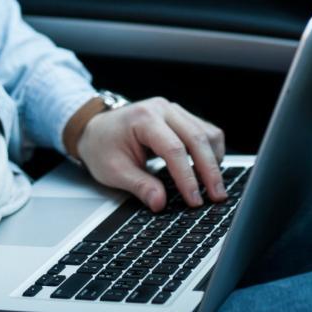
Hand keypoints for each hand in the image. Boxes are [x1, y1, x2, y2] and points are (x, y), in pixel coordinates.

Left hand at [75, 97, 226, 211]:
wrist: (95, 128)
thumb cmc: (102, 146)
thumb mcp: (113, 171)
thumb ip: (139, 186)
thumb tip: (159, 202)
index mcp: (143, 119)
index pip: (173, 149)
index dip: (187, 177)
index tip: (194, 199)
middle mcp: (162, 109)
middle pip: (197, 138)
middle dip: (210, 170)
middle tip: (216, 196)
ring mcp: (173, 110)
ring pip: (206, 132)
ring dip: (214, 160)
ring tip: (214, 186)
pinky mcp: (180, 116)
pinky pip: (205, 130)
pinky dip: (211, 150)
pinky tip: (209, 169)